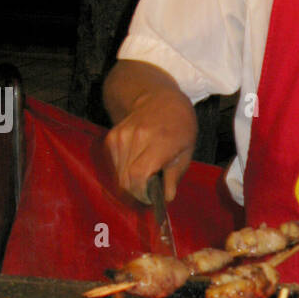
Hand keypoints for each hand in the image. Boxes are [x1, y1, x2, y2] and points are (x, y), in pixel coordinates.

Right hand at [104, 86, 197, 203]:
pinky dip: (124, 172)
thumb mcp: (187, 151)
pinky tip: (137, 165)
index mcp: (159, 141)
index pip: (139, 175)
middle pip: (126, 179)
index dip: (142, 192)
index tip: (151, 198)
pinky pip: (114, 165)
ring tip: (145, 178)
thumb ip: (175, 176)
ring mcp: (121, 135)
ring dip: (131, 183)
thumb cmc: (179, 126)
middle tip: (149, 193)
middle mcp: (137, 137)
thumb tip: (167, 197)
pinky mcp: (111, 137)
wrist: (159, 99)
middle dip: (137, 192)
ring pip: (119, 175)